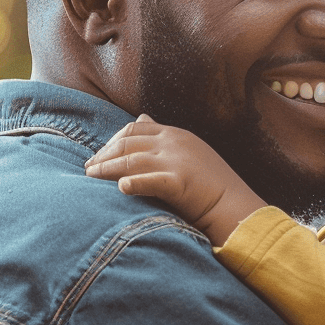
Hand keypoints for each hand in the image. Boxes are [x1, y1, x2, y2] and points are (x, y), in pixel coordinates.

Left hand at [85, 115, 265, 245]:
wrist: (236, 207)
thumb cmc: (210, 184)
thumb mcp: (188, 149)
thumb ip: (163, 135)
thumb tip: (143, 117)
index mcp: (175, 134)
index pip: (134, 128)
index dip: (111, 141)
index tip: (98, 156)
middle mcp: (174, 143)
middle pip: (127, 141)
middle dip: (103, 154)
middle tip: (88, 168)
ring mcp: (178, 161)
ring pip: (131, 159)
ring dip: (106, 168)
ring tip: (90, 178)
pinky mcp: (181, 183)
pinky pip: (149, 180)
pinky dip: (132, 183)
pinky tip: (119, 188)